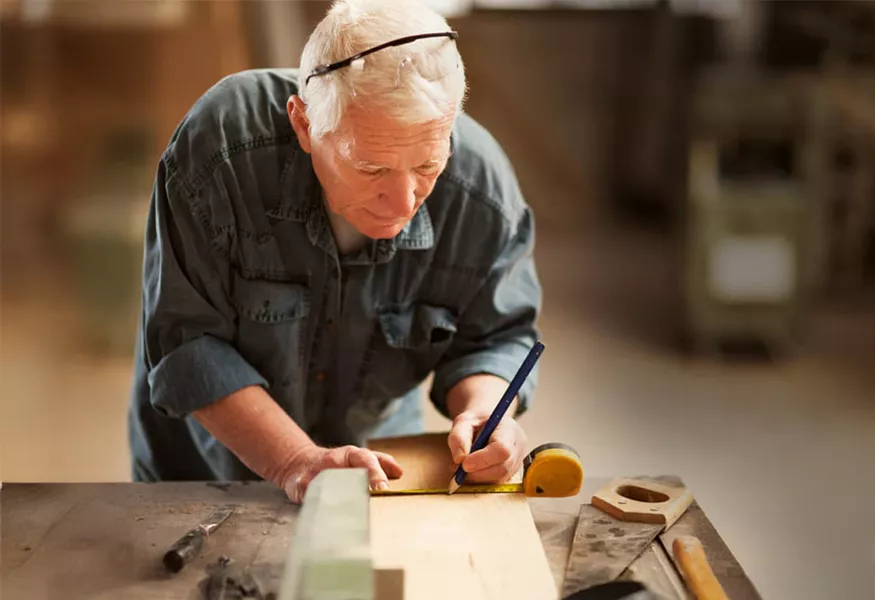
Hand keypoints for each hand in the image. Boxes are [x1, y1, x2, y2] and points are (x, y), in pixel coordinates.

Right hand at [281, 444, 402, 503]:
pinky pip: (310, 496)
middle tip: (374, 498)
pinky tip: (325, 517)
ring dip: (340, 498)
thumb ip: (380, 463)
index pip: (366, 459)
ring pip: (329, 484)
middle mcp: (334, 460)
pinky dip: (317, 505)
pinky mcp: (301, 484)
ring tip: (353, 512)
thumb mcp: (358, 458)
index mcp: (351, 454)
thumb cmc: (336, 464)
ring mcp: (316, 472)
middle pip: (348, 473)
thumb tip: (399, 473)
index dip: (375, 473)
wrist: (300, 463)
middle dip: (360, 486)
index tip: (383, 488)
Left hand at [447, 410, 526, 483]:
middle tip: (458, 470)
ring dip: (477, 478)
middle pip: (502, 469)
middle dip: (477, 473)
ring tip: (462, 468)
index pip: (502, 449)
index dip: (482, 459)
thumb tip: (459, 459)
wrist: (489, 424)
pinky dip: (480, 481)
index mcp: (509, 429)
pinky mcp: (511, 474)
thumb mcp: (464, 421)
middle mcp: (518, 448)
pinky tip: (471, 471)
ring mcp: (517, 463)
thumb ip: (458, 437)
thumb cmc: (477, 422)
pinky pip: (496, 483)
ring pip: (498, 480)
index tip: (464, 464)